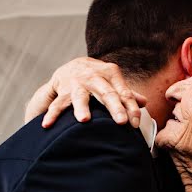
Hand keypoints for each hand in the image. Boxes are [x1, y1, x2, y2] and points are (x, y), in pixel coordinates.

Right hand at [24, 57, 146, 127]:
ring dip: (82, 108)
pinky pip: (57, 104)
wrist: (73, 65)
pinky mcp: (63, 90)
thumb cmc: (100, 78)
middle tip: (121, 122)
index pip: (124, 93)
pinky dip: (52, 115)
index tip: (135, 124)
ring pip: (80, 96)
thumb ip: (127, 93)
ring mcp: (78, 84)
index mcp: (111, 74)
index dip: (131, 108)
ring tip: (84, 120)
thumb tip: (144, 102)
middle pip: (106, 93)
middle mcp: (94, 77)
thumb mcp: (114, 82)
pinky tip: (47, 125)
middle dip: (114, 107)